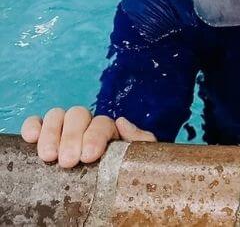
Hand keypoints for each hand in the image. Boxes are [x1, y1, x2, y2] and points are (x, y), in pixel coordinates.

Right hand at [20, 106, 155, 167]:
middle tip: (68, 162)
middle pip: (78, 115)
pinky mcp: (44, 136)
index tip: (88, 156)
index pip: (102, 123)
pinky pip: (37, 122)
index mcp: (110, 131)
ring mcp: (64, 129)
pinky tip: (30, 138)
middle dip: (71, 137)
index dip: (94, 136)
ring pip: (57, 115)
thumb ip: (140, 140)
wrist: (106, 194)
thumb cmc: (121, 176)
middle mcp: (86, 125)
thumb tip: (121, 121)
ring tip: (48, 157)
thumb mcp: (138, 159)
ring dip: (51, 133)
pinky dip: (32, 125)